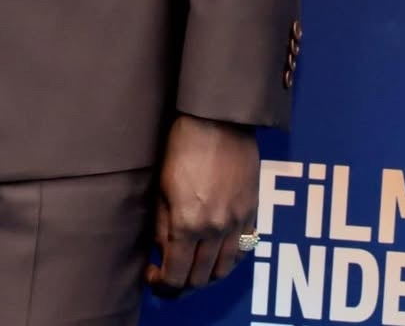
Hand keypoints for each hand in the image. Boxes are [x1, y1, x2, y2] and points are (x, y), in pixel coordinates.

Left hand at [145, 113, 258, 295]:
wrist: (218, 120)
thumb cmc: (182, 145)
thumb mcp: (162, 186)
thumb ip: (162, 225)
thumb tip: (162, 251)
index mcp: (187, 223)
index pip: (175, 275)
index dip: (162, 284)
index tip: (152, 277)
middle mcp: (215, 230)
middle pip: (200, 278)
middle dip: (182, 284)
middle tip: (169, 277)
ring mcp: (237, 223)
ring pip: (224, 270)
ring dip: (206, 277)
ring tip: (192, 268)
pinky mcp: (252, 212)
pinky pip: (243, 251)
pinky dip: (228, 261)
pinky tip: (215, 254)